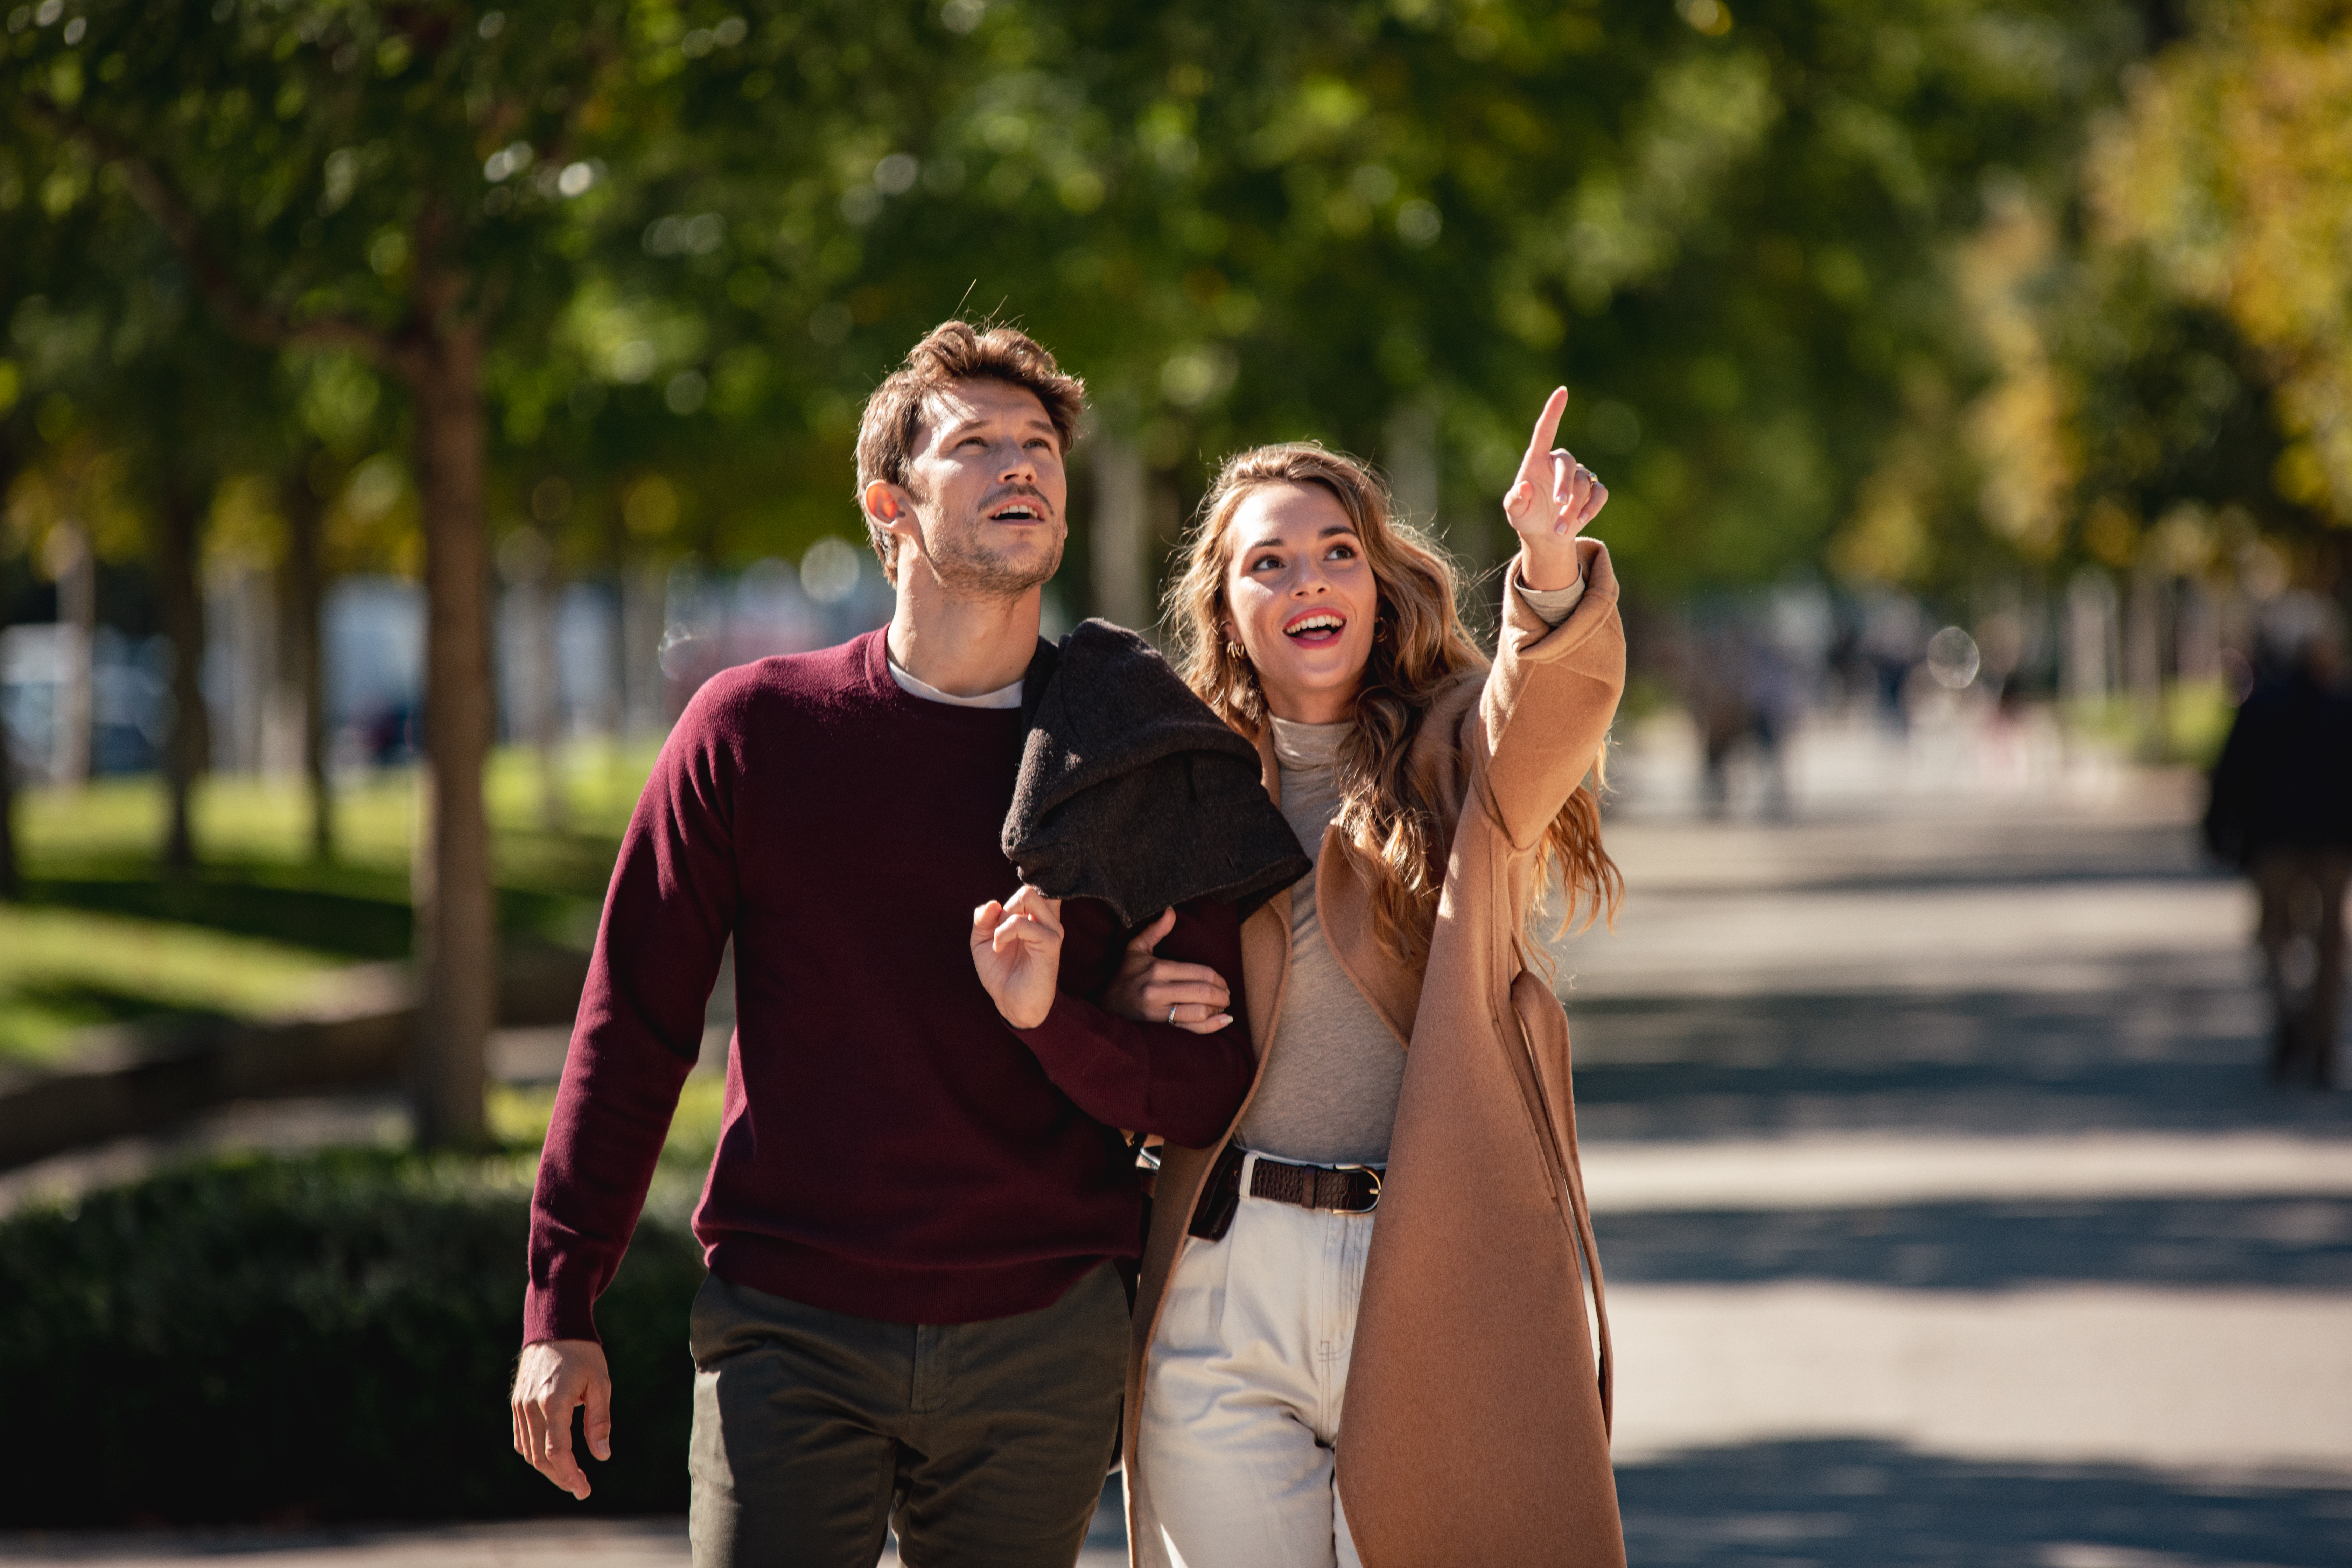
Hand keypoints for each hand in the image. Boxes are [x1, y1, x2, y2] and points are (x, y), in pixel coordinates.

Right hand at [511, 1338, 610, 1499]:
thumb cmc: (583, 1354)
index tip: (584, 1490)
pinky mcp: (516, 1403)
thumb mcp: (600, 1384)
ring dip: (548, 1469)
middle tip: (580, 1488)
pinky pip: (522, 1438)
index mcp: (554, 1401)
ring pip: (529, 1451)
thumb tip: (602, 1455)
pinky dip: (536, 1453)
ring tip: (570, 1477)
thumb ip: (599, 1421)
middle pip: (541, 1457)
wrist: (554, 1326)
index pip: (558, 1451)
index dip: (570, 1475)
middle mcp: (531, 1406)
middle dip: (561, 1477)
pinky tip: (553, 1458)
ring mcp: (520, 1405)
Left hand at [971, 884, 1063, 1029]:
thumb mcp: (981, 942)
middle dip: (1006, 906)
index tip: (1003, 909)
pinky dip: (1002, 933)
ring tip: (999, 939)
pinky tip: (999, 948)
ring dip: (1004, 917)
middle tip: (1000, 930)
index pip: (1037, 885)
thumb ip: (982, 919)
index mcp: (1035, 916)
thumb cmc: (1000, 972)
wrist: (1011, 1004)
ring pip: (1028, 895)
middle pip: (1029, 887)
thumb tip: (992, 903)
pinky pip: (1022, 923)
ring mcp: (1051, 929)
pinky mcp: (1050, 943)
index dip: (1020, 886)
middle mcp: (1047, 919)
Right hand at [1103, 908, 1233, 1033]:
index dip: (1218, 978)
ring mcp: (1158, 1012)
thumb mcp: (1135, 949)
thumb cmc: (1125, 975)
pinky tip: (1224, 1021)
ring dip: (1218, 1009)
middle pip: (1203, 992)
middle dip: (1222, 994)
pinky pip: (1192, 1029)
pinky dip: (1212, 1026)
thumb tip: (1171, 911)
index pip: (1200, 973)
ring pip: (1199, 1012)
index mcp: (1156, 969)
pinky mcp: (1160, 1028)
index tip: (1223, 981)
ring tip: (1221, 1006)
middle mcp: (1157, 991)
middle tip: (1227, 994)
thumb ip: (1155, 930)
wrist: (1104, 1005)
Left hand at [1503, 387, 1607, 591]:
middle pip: (1568, 465)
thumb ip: (1515, 500)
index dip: (1553, 411)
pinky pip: (1599, 493)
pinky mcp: (1593, 490)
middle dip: (1565, 485)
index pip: (1545, 431)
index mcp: (1537, 460)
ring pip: (1584, 484)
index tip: (1562, 391)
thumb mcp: (1515, 511)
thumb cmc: (1527, 516)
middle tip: (1559, 503)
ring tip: (1559, 529)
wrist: (1545, 535)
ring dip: (1573, 508)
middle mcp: (1559, 463)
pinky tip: (1580, 521)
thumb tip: (1524, 487)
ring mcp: (1579, 475)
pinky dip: (1591, 508)